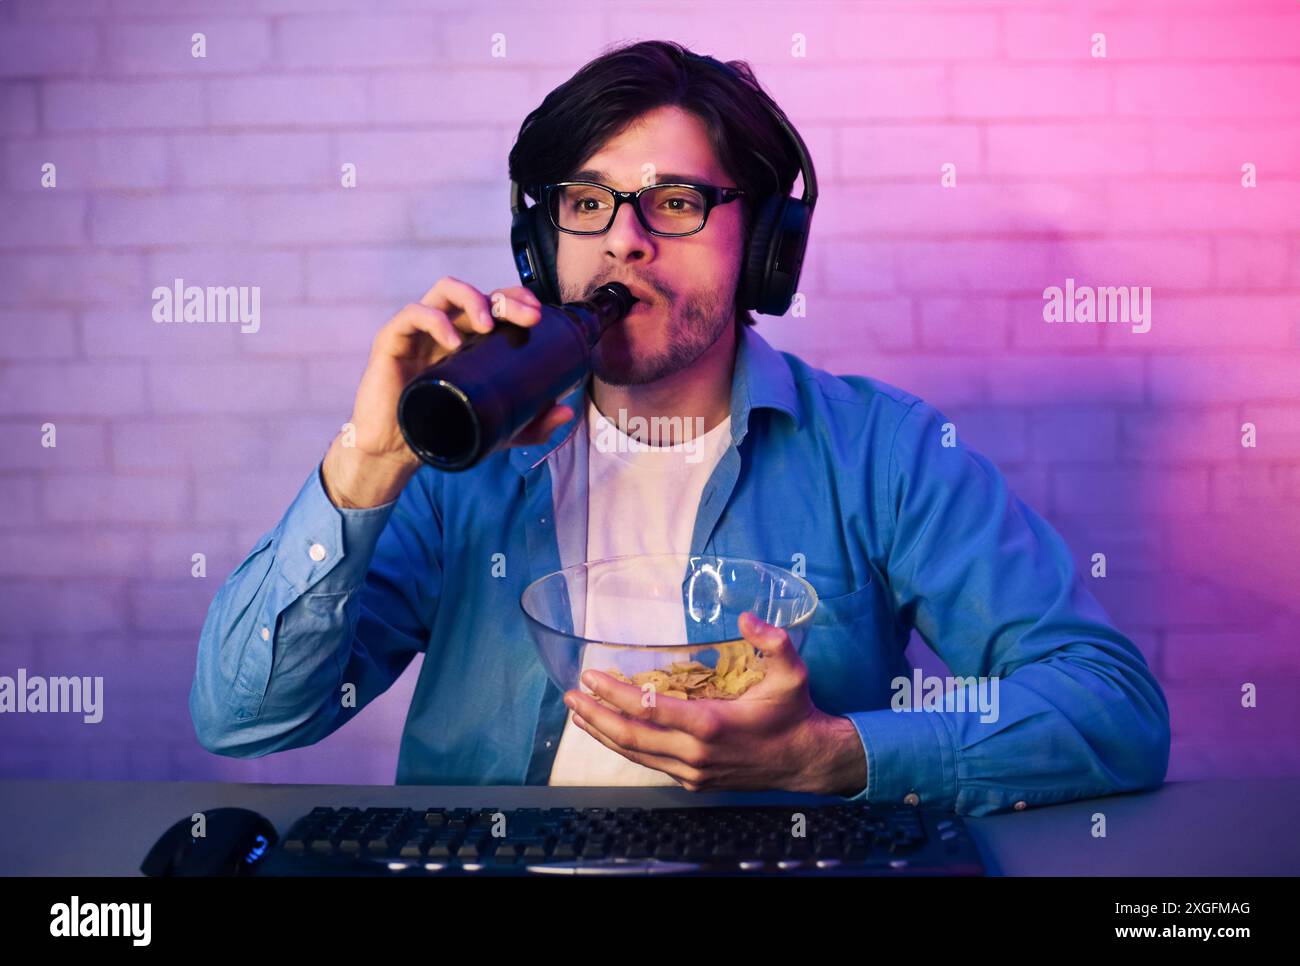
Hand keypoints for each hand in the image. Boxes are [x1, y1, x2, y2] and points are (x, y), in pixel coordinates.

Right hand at [322, 277, 572, 507]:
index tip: (538, 315)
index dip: (517, 299)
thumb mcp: (496, 430)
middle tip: (527, 317)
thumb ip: (531, 424)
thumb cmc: (442, 431)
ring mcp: (419, 332)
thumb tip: (567, 411)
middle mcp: (446, 329)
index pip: (495, 304)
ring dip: (472, 299)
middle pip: (478, 294)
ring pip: (445, 292)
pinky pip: (412, 316)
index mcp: (469, 340)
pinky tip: (452, 340)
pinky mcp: (392, 341)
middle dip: (506, 298)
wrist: (396, 451)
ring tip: (489, 325)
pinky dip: (434, 321)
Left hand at [562, 611, 867, 795]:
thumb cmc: (794, 713)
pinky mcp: (694, 781)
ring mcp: (692, 771)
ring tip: (578, 714)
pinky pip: (650, 765)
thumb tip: (747, 617)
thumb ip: (772, 642)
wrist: (806, 761)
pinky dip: (626, 748)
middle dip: (596, 715)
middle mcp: (695, 753)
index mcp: (711, 725)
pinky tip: (611, 734)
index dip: (615, 693)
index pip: (649, 709)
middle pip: (631, 737)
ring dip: (603, 734)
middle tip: (570, 695)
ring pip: (636, 755)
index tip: (590, 677)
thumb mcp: (792, 674)